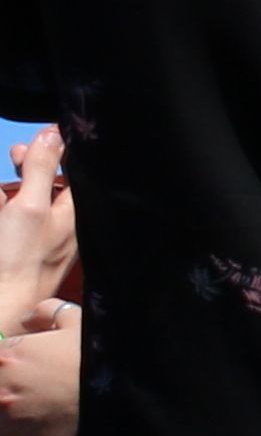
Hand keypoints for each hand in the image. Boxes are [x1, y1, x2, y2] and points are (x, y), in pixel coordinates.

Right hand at [0, 129, 68, 331]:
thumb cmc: (18, 257)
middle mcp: (65, 225)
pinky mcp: (23, 247)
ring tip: (7, 182)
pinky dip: (9, 205)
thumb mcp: (29, 206)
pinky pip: (20, 218)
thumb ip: (40, 169)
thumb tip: (53, 132)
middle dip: (32, 163)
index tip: (44, 135)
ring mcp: (44, 238)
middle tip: (16, 153)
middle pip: (52, 183)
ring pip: (33, 198)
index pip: (78, 173)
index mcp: (75, 214)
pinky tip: (3, 201)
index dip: (61, 150)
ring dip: (19, 182)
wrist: (1, 303)